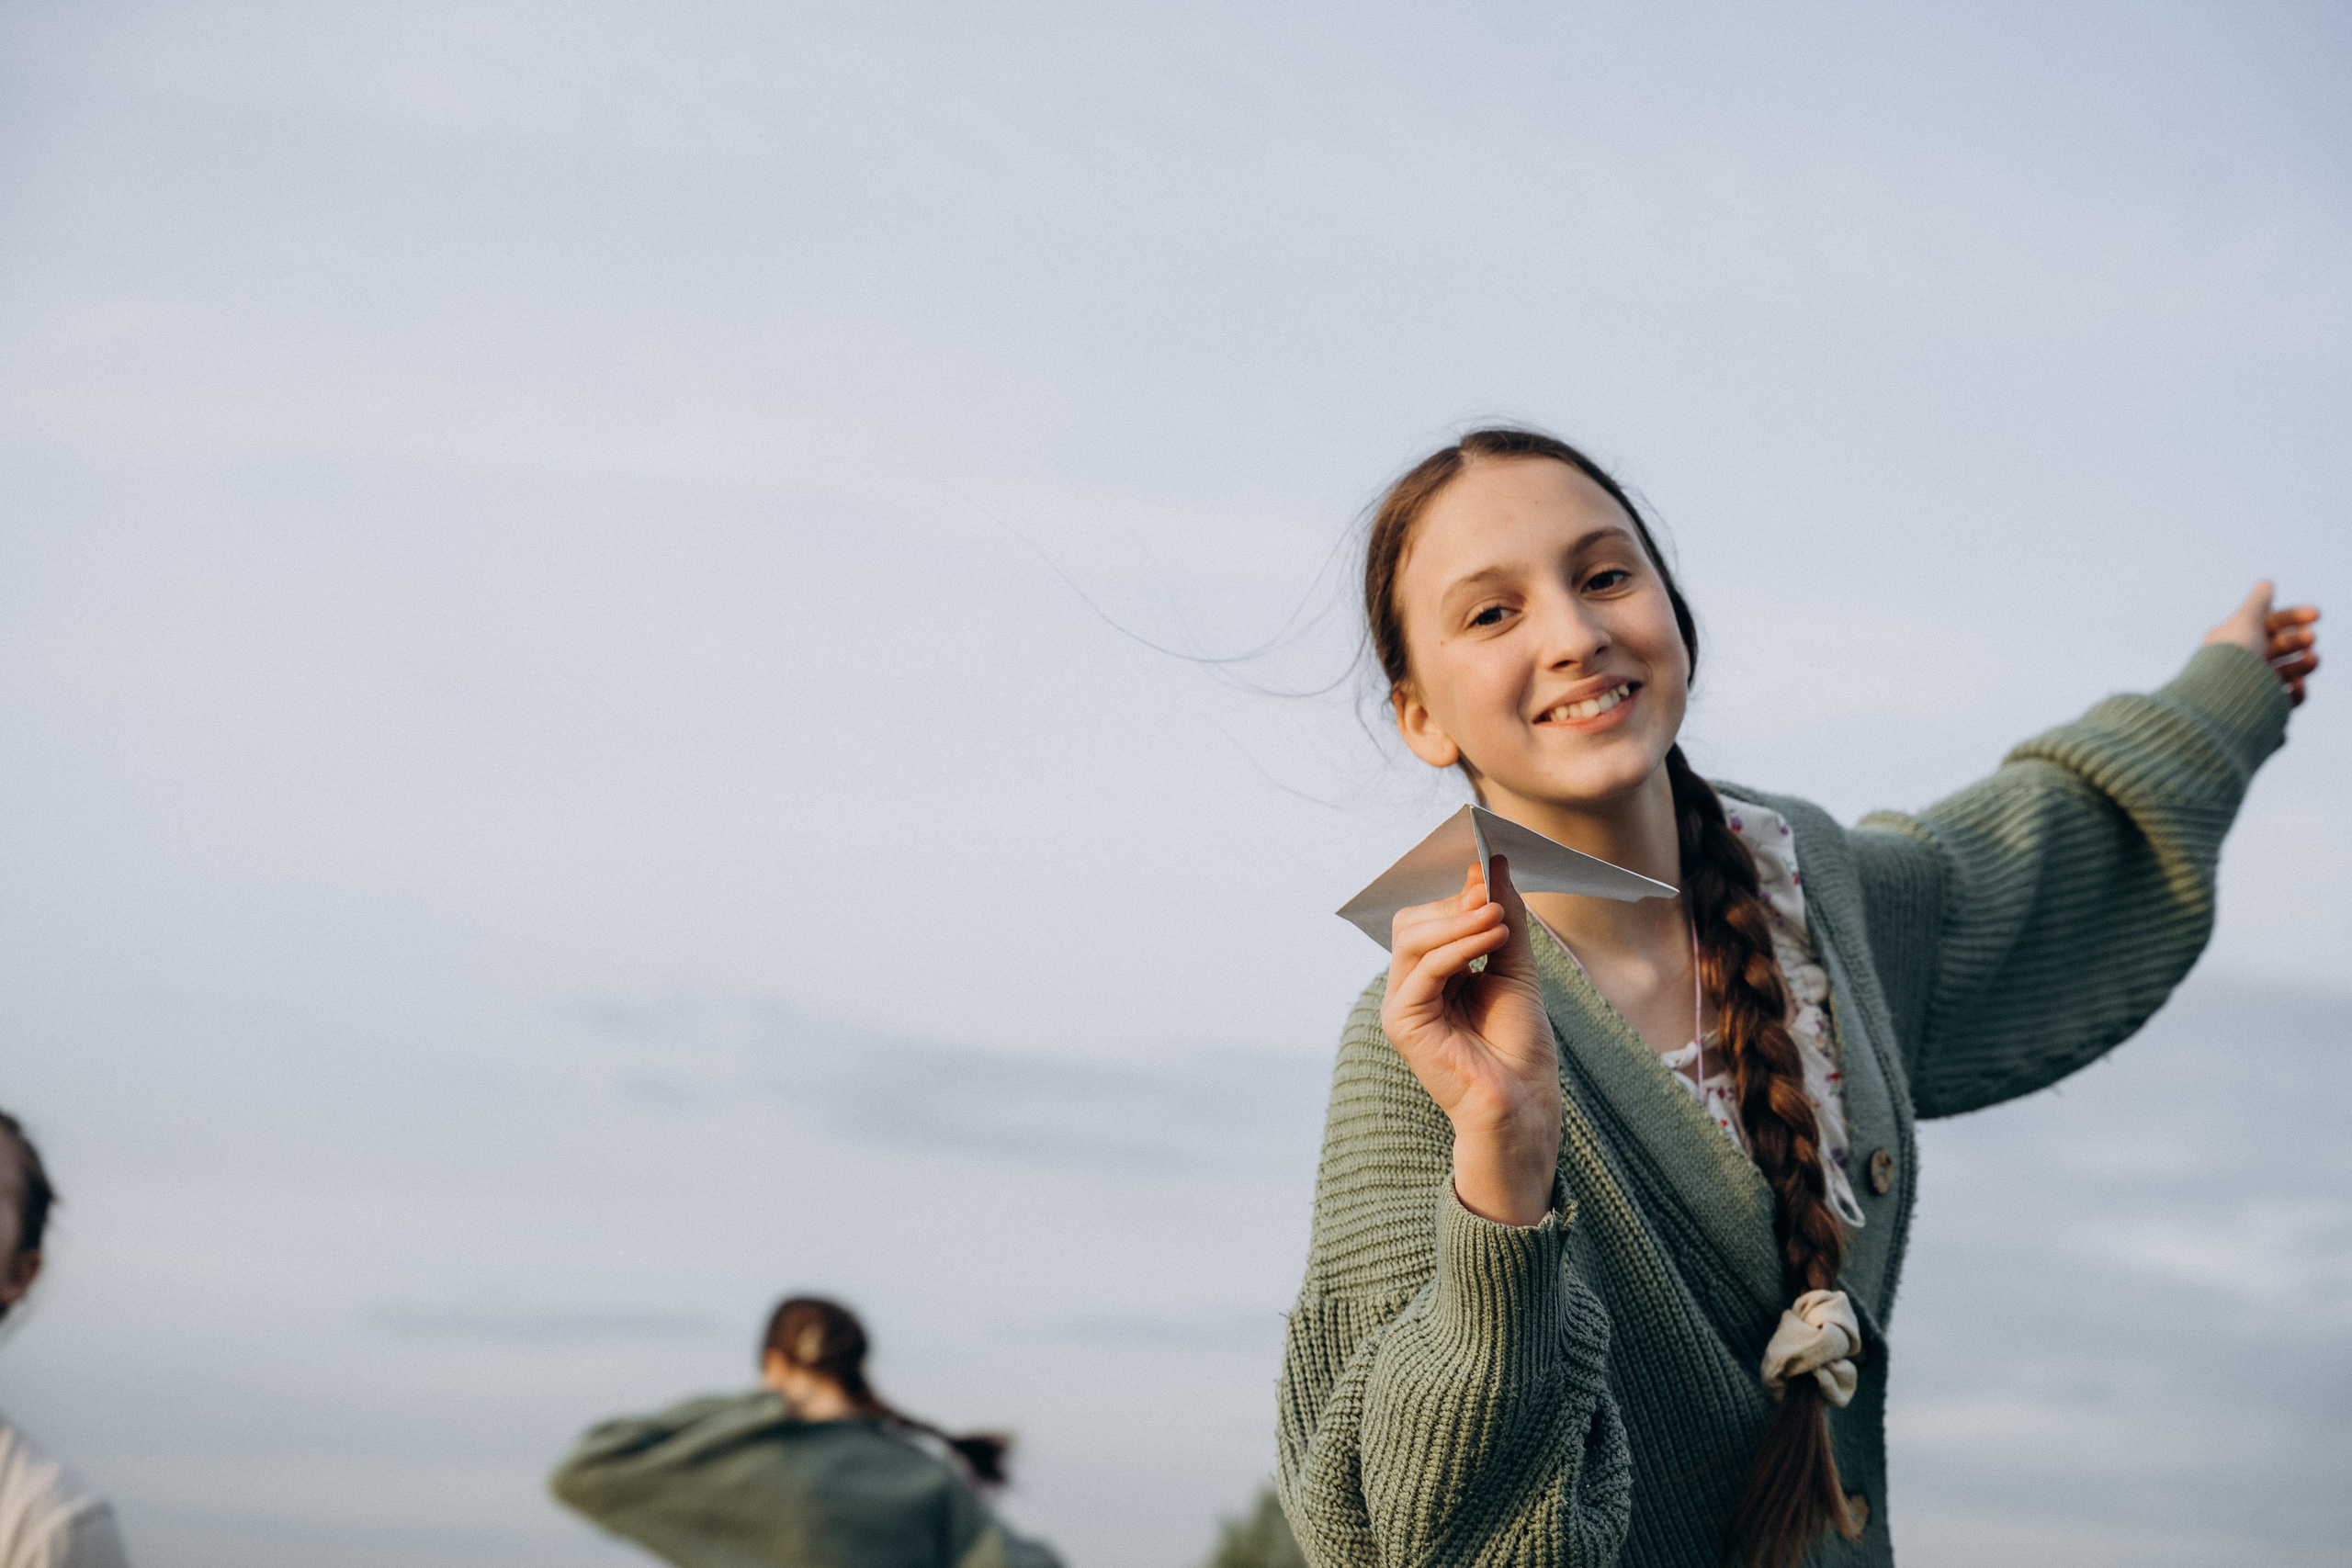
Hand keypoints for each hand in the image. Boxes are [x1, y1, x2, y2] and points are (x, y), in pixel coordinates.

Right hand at [1380, 856, 1561, 1225]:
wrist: (1523, 1105)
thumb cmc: (1519, 1048)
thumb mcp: (1515, 968)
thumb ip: (1502, 919)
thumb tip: (1490, 866)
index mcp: (1433, 977)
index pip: (1428, 919)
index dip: (1455, 894)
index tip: (1484, 868)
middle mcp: (1411, 988)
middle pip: (1412, 922)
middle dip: (1453, 904)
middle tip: (1490, 896)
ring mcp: (1402, 1004)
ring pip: (1412, 937)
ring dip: (1459, 921)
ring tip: (1499, 919)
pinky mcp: (1401, 1022)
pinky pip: (1424, 967)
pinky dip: (1458, 946)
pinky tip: (1492, 939)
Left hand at [2206, 580, 2320, 706]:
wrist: (2221, 700)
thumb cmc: (2233, 655)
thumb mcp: (2246, 622)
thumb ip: (2258, 603)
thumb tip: (2266, 582)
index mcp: (2236, 639)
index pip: (2269, 624)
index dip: (2293, 617)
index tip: (2316, 614)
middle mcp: (2244, 661)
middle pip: (2280, 646)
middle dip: (2299, 640)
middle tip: (2310, 639)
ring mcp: (2253, 684)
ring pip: (2288, 671)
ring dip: (2304, 663)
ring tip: (2313, 659)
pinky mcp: (2262, 706)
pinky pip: (2286, 698)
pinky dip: (2296, 692)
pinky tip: (2297, 685)